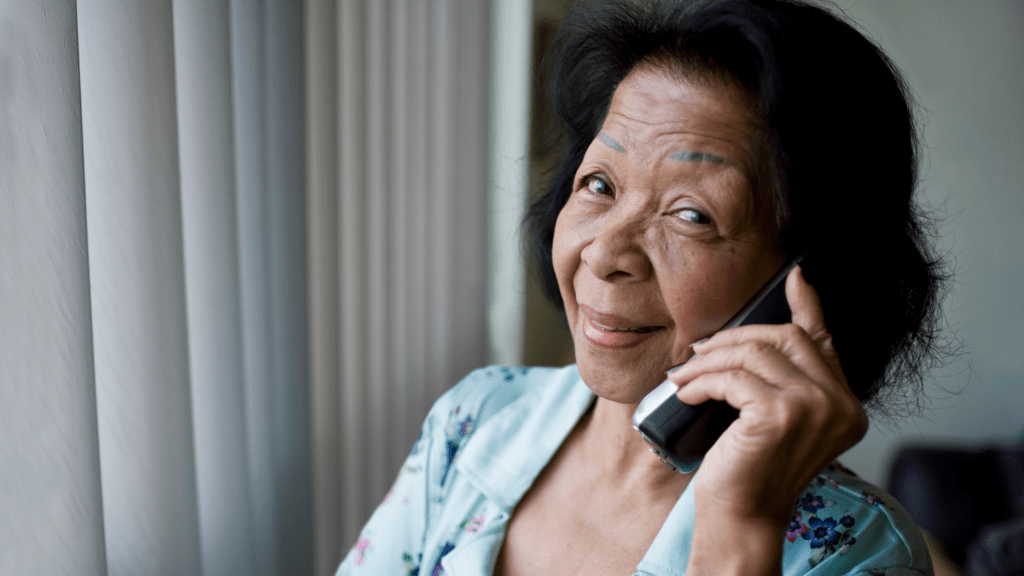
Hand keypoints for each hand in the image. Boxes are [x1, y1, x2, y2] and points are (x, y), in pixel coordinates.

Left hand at [666, 266, 867, 573]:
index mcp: (846, 404)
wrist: (740, 518)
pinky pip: (733, 377)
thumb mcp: (771, 417)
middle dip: (734, 338)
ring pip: (753, 353)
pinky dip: (703, 380)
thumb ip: (780, 378)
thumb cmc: (751, 468)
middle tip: (700, 352)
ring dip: (710, 360)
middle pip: (783, 337)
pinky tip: (687, 393)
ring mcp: (816, 407)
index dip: (808, 304)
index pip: (824, 340)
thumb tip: (756, 333)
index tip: (795, 276)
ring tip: (686, 376)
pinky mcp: (781, 413)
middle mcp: (841, 404)